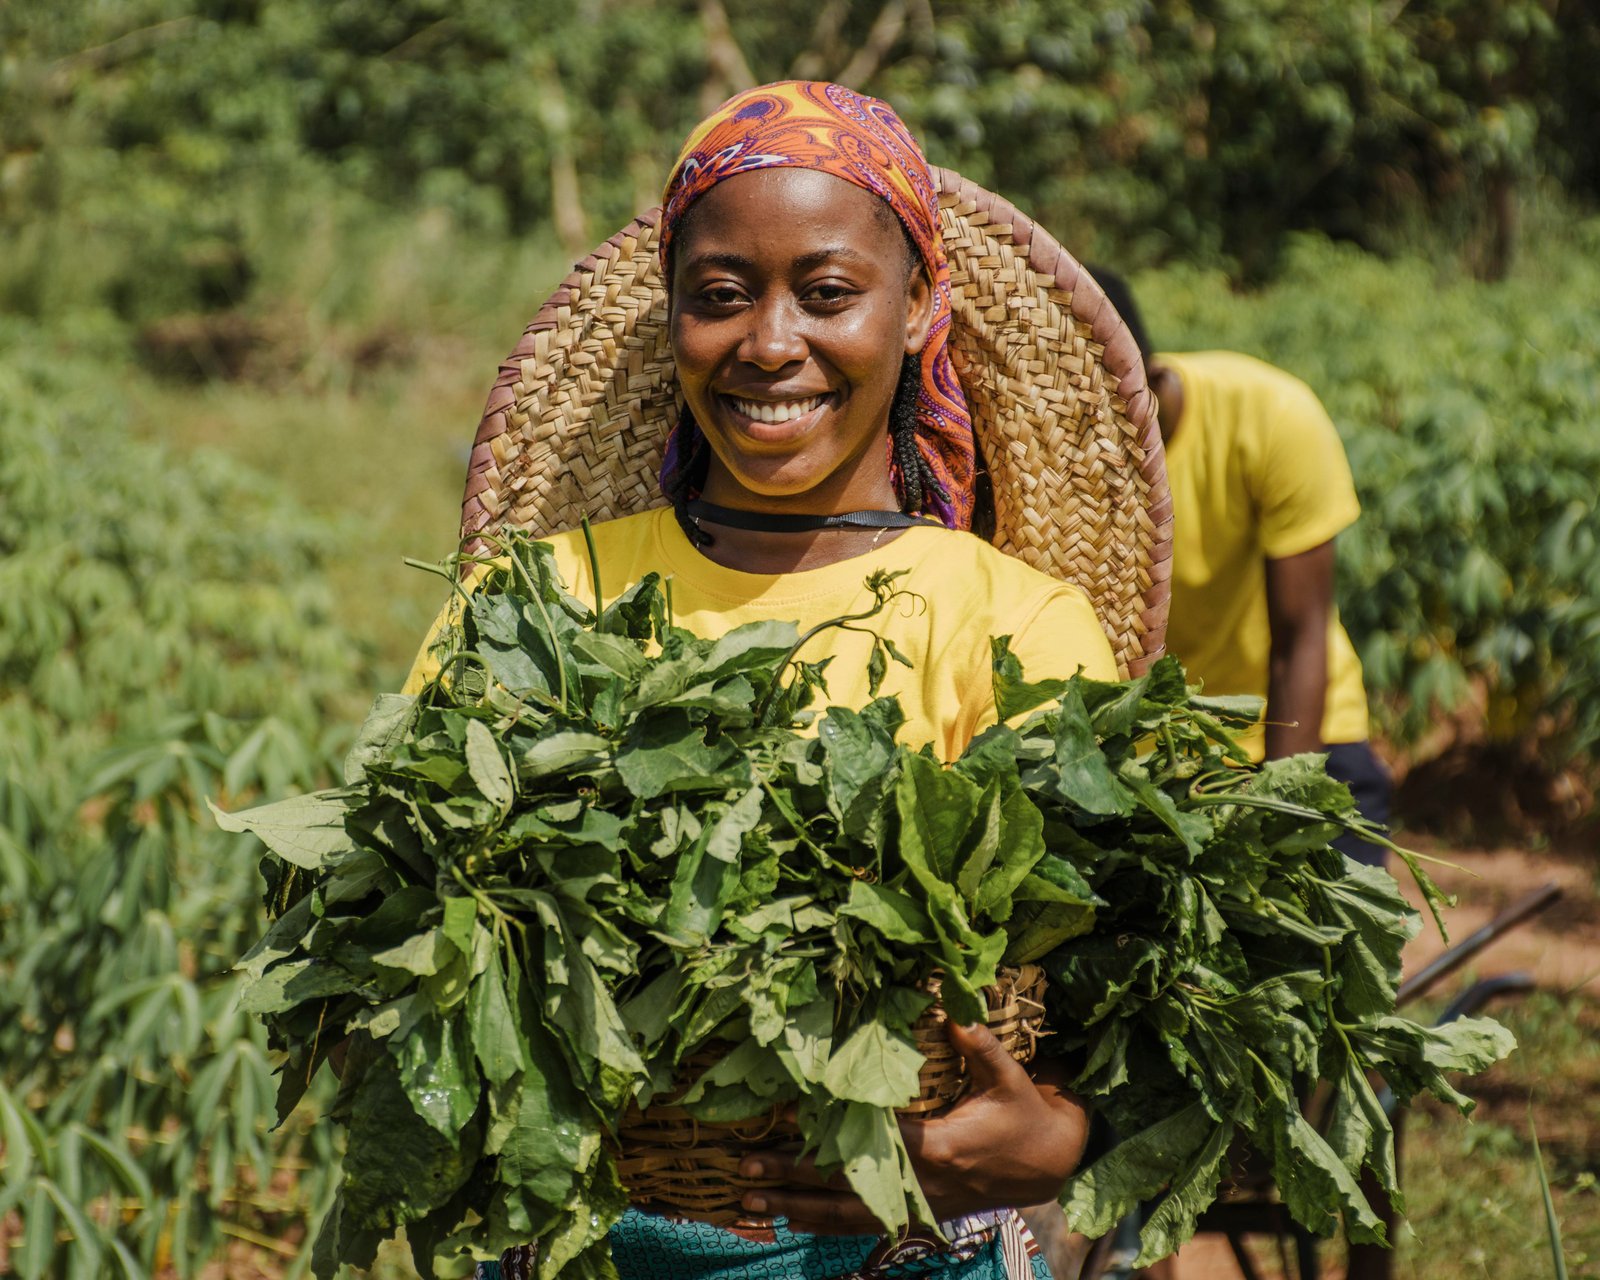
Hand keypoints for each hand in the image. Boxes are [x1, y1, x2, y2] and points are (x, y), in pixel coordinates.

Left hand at [738, 1021, 1088, 1234]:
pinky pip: (865, 1223)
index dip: (832, 1136)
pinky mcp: (920, 1212)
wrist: (1052, 1164)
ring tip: (752, 1200)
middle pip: (846, 1186)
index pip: (874, 1143)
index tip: (789, 1123)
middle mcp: (922, 1183)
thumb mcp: (1009, 1077)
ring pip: (849, 1214)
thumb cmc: (1026, 1116)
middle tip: (746, 1168)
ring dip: (799, 1207)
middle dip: (793, 1178)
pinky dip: (826, 1222)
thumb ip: (978, 1044)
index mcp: (941, 1148)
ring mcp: (919, 1204)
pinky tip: (793, 1218)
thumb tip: (951, 1005)